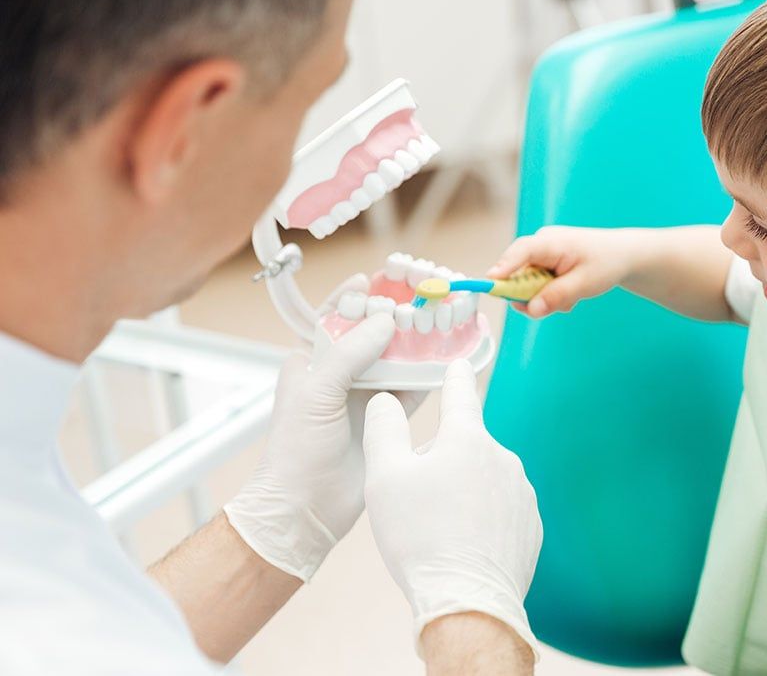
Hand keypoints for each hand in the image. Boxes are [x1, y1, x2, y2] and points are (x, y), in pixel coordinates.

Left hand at [224, 275, 422, 580]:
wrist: (305, 508)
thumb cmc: (296, 450)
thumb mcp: (317, 392)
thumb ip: (350, 353)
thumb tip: (385, 319)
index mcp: (312, 360)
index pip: (336, 315)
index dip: (359, 295)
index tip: (381, 277)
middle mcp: (340, 373)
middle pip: (374, 333)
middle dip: (398, 313)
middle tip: (425, 294)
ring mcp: (367, 395)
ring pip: (398, 357)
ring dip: (420, 340)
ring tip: (445, 317)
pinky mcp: (390, 417)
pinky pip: (416, 387)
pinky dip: (433, 371)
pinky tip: (451, 355)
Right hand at [362, 359, 542, 659]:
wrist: (468, 602)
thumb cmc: (421, 538)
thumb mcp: (385, 478)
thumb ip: (384, 429)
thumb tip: (386, 401)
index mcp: (467, 439)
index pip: (460, 394)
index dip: (455, 376)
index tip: (459, 364)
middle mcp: (502, 458)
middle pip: (465, 447)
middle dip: (442, 463)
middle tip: (416, 501)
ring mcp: (522, 493)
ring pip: (483, 480)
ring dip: (463, 494)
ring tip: (439, 532)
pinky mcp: (531, 525)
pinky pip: (500, 511)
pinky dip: (482, 521)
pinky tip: (463, 546)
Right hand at [486, 226, 633, 317]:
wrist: (623, 255)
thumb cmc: (606, 262)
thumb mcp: (584, 284)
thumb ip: (556, 296)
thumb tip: (530, 309)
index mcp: (550, 242)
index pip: (520, 252)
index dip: (503, 269)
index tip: (489, 284)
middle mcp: (540, 244)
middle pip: (517, 273)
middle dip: (530, 295)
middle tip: (552, 308)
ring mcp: (541, 254)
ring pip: (526, 283)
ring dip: (543, 297)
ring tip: (569, 299)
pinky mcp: (544, 263)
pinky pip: (535, 284)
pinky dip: (548, 294)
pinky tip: (568, 294)